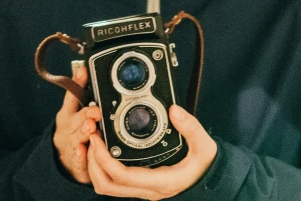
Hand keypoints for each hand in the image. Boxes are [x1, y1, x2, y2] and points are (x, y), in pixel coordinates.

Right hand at [53, 66, 101, 183]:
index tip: (84, 71)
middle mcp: (67, 127)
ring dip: (83, 132)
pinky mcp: (73, 160)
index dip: (77, 82)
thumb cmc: (74, 133)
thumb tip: (84, 68)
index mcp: (68, 113)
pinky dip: (79, 155)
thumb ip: (80, 93)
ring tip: (90, 128)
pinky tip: (82, 151)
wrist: (64, 162)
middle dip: (85, 114)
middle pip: (75, 118)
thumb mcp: (75, 113)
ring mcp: (69, 144)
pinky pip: (77, 158)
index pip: (72, 94)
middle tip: (95, 111)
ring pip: (76, 137)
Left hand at [87, 104, 216, 199]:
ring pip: (107, 187)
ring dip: (94, 166)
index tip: (97, 139)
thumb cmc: (206, 165)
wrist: (210, 179)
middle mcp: (147, 190)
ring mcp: (142, 189)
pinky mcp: (140, 184)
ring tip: (93, 142)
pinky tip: (103, 149)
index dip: (103, 159)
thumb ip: (191, 127)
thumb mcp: (204, 146)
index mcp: (160, 182)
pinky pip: (113, 182)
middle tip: (90, 138)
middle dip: (92, 162)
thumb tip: (174, 111)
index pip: (122, 177)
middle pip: (106, 185)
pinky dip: (102, 167)